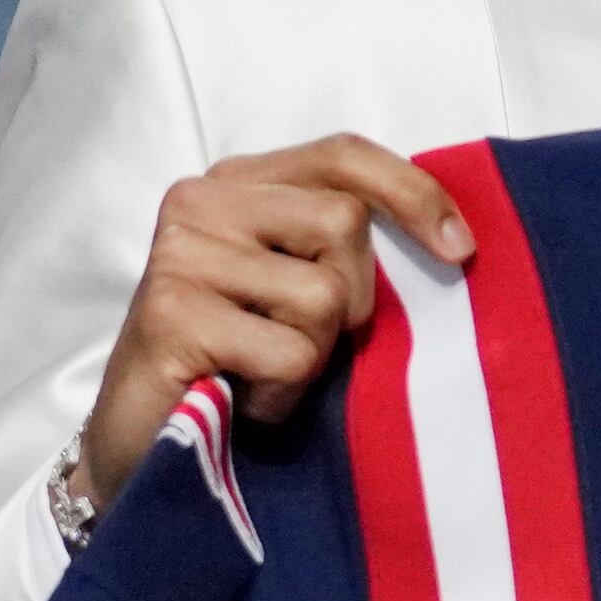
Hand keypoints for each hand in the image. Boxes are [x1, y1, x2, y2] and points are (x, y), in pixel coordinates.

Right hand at [77, 136, 471, 505]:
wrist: (138, 445)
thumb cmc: (230, 368)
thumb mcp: (291, 291)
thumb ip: (336, 249)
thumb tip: (449, 241)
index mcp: (237, 184)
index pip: (342, 156)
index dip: (413, 193)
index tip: (461, 250)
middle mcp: (201, 202)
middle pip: (345, 222)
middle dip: (353, 300)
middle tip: (303, 345)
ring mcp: (180, 254)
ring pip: (324, 295)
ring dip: (313, 357)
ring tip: (264, 375)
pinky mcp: (171, 314)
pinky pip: (289, 354)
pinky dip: (283, 395)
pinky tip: (244, 401)